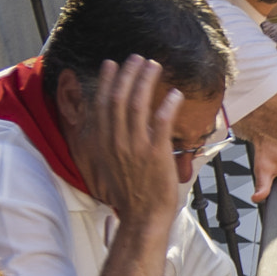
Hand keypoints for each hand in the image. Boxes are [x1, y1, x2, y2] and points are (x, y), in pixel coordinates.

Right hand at [71, 57, 181, 227]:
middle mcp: (116, 141)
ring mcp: (135, 146)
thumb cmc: (131, 193)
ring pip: (137, 104)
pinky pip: (161, 121)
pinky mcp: (156, 153)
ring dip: (146, 81)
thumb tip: (113, 123)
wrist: (142, 216)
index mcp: (103, 142)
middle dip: (128, 73)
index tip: (112, 64)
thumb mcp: (110, 163)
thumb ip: (111, 141)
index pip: (102, 103)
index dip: (107, 80)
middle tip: (138, 58)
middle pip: (118, 97)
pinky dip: (167, 104)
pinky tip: (174, 93)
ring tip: (154, 66)